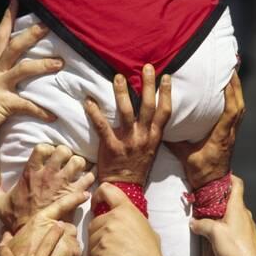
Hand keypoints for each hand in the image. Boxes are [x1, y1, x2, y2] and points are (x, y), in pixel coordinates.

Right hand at [0, 0, 62, 131]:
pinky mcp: (4, 103)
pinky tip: (52, 115)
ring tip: (60, 63)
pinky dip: (41, 110)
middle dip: (32, 34)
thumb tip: (20, 71)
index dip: (8, 18)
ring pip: (23, 69)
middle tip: (49, 24)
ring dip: (43, 65)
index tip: (16, 0)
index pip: (1, 36)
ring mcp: (0, 86)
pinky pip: (27, 105)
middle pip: (15, 46)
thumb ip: (4, 76)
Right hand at [0, 156, 92, 255]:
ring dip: (79, 164)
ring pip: (78, 162)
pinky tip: (85, 182)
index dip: (47, 149)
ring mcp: (62, 184)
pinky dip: (89, 178)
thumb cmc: (16, 218)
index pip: (42, 148)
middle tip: (64, 161)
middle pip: (64, 151)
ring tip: (75, 170)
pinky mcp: (73, 195)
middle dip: (66, 153)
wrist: (33, 236)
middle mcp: (48, 175)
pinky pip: (88, 179)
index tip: (47, 155)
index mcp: (31, 173)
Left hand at [84, 65, 170, 184]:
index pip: (164, 112)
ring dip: (122, 93)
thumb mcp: (150, 150)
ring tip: (118, 77)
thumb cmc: (136, 168)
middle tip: (146, 67)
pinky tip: (89, 101)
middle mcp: (143, 137)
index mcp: (154, 137)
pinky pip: (102, 126)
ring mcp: (128, 141)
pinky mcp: (111, 146)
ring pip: (126, 112)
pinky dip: (95, 113)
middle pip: (147, 106)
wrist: (125, 188)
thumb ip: (150, 132)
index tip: (166, 76)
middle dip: (148, 85)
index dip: (166, 93)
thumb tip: (150, 114)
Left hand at [86, 182, 161, 255]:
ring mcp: (106, 233)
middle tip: (107, 246)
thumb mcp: (146, 227)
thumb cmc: (149, 252)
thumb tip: (129, 219)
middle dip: (97, 235)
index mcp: (126, 208)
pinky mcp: (100, 248)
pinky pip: (90, 255)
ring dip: (95, 250)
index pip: (106, 190)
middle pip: (94, 222)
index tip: (95, 204)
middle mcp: (114, 217)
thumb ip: (132, 219)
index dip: (97, 196)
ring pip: (90, 239)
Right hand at [166, 71, 244, 188]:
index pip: (230, 113)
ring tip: (231, 78)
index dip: (230, 96)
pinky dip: (235, 101)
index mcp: (220, 137)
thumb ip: (174, 141)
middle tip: (230, 71)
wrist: (213, 186)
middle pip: (239, 107)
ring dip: (237, 93)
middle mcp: (229, 134)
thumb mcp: (185, 156)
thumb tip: (159, 128)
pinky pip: (236, 114)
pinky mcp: (230, 135)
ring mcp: (232, 134)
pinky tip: (229, 93)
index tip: (225, 81)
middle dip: (236, 88)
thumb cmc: (200, 172)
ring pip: (240, 110)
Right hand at [189, 175, 255, 255]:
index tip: (216, 177)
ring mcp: (247, 226)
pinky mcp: (247, 237)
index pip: (236, 184)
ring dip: (220, 212)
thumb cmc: (234, 249)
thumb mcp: (213, 233)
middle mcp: (244, 214)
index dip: (228, 177)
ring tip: (206, 217)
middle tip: (203, 200)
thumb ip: (201, 224)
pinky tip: (216, 233)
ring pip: (233, 213)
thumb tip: (192, 222)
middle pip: (232, 198)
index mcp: (237, 208)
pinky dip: (225, 223)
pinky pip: (235, 224)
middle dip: (218, 198)